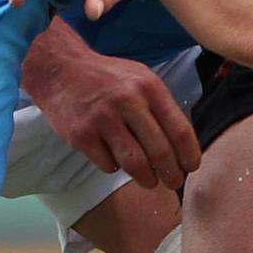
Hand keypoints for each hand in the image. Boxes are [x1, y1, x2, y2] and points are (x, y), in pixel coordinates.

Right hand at [22, 20, 197, 188]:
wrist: (61, 69)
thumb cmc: (107, 76)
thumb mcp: (141, 78)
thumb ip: (159, 106)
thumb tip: (181, 142)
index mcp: (149, 87)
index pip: (179, 130)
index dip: (189, 154)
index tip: (191, 167)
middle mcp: (128, 102)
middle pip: (160, 151)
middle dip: (171, 174)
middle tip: (174, 183)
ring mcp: (103, 120)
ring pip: (135, 164)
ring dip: (147, 179)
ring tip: (150, 181)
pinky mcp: (82, 136)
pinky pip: (107, 165)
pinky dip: (115, 167)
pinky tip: (116, 160)